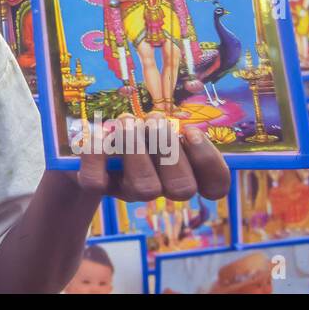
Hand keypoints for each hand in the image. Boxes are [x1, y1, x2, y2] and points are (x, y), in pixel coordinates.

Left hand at [76, 116, 231, 203]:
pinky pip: (96, 181)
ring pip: (144, 187)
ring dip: (137, 149)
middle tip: (154, 120)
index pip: (216, 185)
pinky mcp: (99, 184)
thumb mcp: (158, 125)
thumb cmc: (137, 129)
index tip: (192, 132)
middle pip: (182, 188)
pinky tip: (96, 133)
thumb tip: (175, 121)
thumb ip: (172, 125)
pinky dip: (95, 155)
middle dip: (170, 149)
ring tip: (127, 123)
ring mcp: (130, 189)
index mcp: (184, 170)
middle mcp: (162, 185)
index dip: (209, 162)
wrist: (92, 145)